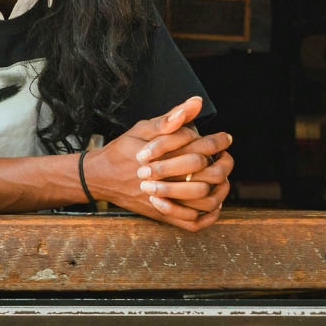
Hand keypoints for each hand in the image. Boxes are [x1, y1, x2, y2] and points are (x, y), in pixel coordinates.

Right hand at [86, 97, 228, 231]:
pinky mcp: (161, 214)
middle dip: (224, 164)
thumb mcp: (143, 129)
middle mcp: (168, 179)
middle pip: (211, 174)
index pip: (204, 147)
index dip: (219, 141)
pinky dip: (207, 216)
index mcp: (165, 156)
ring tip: (223, 180)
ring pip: (206, 200)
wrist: (99, 177)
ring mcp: (165, 200)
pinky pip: (192, 222)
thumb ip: (171, 118)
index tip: (225, 138)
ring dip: (220, 190)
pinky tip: (212, 203)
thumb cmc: (122, 151)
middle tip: (226, 157)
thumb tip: (196, 103)